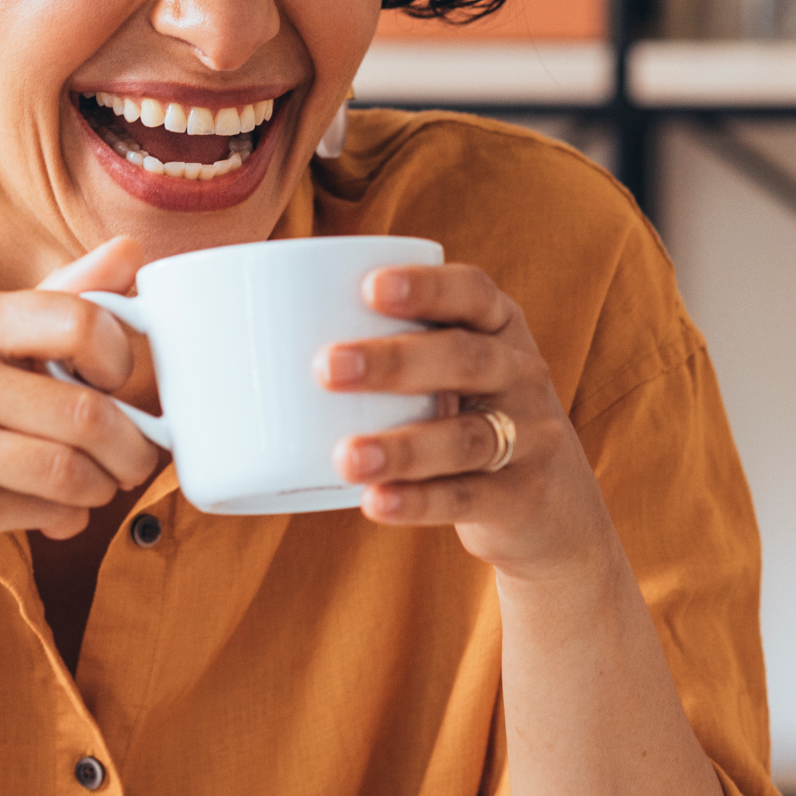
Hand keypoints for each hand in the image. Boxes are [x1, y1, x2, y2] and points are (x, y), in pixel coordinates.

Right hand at [0, 237, 167, 587]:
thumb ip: (58, 298)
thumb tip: (130, 252)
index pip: (78, 320)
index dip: (122, 357)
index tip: (120, 383)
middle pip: (86, 412)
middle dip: (132, 446)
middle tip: (136, 458)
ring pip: (69, 470)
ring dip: (103, 487)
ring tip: (100, 486)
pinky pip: (39, 512)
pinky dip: (66, 519)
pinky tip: (57, 514)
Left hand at [324, 261, 615, 579]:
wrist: (552, 509)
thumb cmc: (464, 419)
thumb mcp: (448, 376)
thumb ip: (384, 352)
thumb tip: (243, 347)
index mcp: (498, 328)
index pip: (473, 293)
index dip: (427, 287)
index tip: (369, 287)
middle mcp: (521, 374)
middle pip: (466, 360)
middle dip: (395, 361)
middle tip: (325, 368)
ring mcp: (530, 438)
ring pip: (466, 438)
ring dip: (402, 446)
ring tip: (345, 456)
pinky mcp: (521, 498)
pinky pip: (469, 498)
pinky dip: (419, 501)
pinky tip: (375, 502)